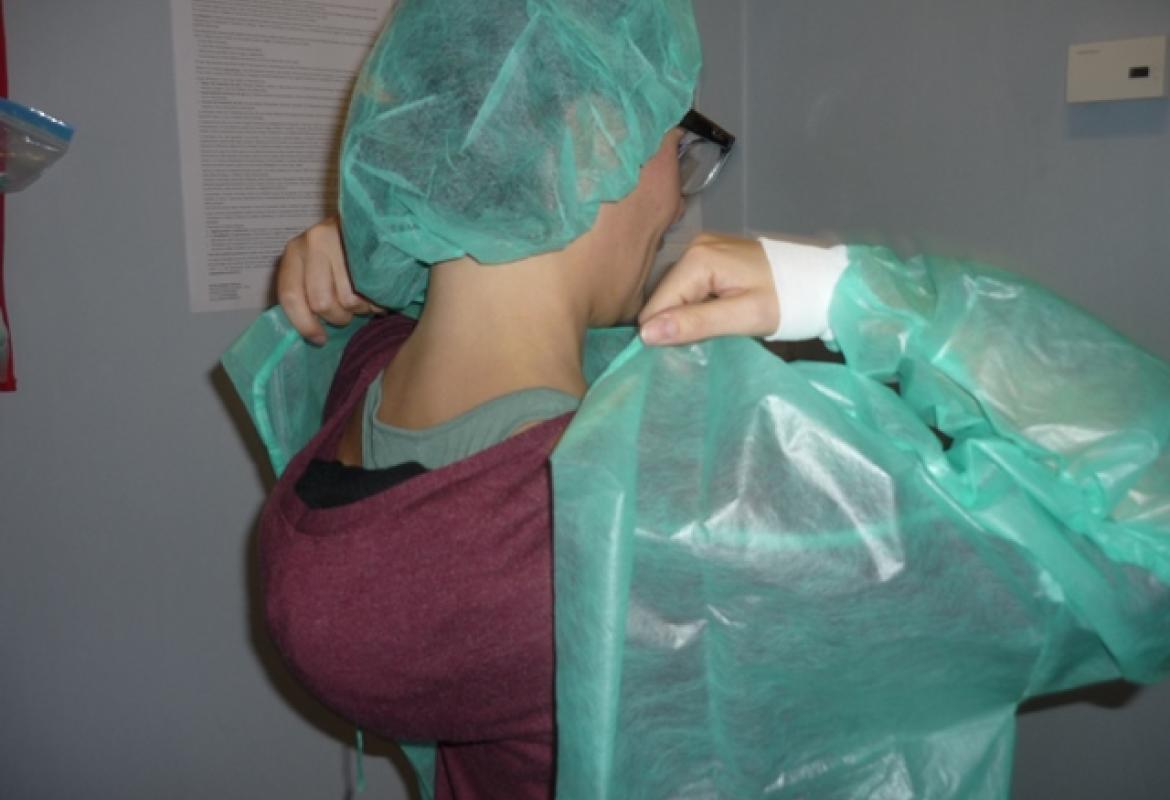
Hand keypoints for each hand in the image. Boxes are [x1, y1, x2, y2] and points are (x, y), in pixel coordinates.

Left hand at [276, 216, 382, 344]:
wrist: (374, 218)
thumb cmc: (340, 252)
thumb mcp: (313, 268)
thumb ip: (306, 293)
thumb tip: (312, 334)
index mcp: (295, 251)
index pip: (291, 296)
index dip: (305, 324)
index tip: (319, 339)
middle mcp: (314, 241)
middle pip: (322, 303)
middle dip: (338, 316)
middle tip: (348, 311)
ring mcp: (343, 240)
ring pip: (350, 301)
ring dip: (361, 308)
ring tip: (365, 295)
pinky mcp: (370, 246)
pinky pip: (373, 292)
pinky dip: (377, 301)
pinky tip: (376, 290)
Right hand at [638, 233, 778, 345]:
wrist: (822, 282)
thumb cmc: (788, 301)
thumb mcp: (743, 318)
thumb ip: (695, 323)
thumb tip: (646, 334)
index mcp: (698, 258)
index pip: (657, 305)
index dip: (664, 334)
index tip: (684, 353)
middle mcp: (695, 246)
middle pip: (664, 297)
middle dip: (674, 324)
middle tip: (701, 344)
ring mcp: (704, 248)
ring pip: (675, 293)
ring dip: (685, 317)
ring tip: (709, 333)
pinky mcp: (713, 256)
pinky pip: (689, 286)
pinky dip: (695, 306)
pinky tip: (713, 318)